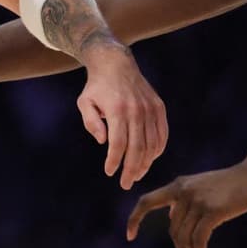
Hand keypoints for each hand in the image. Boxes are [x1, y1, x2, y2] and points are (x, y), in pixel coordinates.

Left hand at [77, 49, 167, 189]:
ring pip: (152, 144)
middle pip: (137, 148)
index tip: (109, 172)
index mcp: (117, 110)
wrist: (115, 63)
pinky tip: (148, 159)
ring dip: (145, 163)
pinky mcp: (159, 108)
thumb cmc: (96, 87)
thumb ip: (90, 122)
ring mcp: (150, 109)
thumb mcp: (84, 102)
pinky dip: (157, 150)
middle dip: (131, 169)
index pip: (118, 143)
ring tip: (136, 174)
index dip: (115, 160)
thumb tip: (103, 142)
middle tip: (125, 183)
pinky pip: (162, 135)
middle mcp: (136, 110)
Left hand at [126, 165, 246, 247]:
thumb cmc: (227, 185)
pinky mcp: (212, 210)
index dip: (135, 218)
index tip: (129, 236)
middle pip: (172, 229)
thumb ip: (183, 201)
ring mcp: (196, 200)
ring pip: (184, 236)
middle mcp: (182, 191)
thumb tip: (172, 218)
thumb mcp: (199, 189)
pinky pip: (198, 239)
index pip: (146, 201)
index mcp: (176, 185)